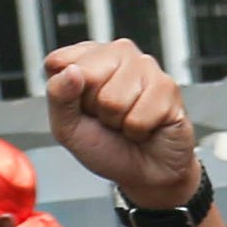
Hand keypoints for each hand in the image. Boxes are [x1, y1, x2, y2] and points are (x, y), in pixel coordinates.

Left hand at [40, 38, 197, 207]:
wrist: (145, 172)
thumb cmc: (106, 145)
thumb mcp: (67, 127)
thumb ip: (58, 96)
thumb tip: (71, 71)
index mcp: (89, 57)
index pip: (59, 62)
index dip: (65, 93)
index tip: (81, 107)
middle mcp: (119, 54)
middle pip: (87, 76)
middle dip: (94, 108)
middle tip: (107, 116)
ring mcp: (146, 67)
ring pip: (114, 99)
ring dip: (118, 121)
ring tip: (127, 122)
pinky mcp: (168, 87)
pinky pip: (139, 115)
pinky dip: (138, 130)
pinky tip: (146, 126)